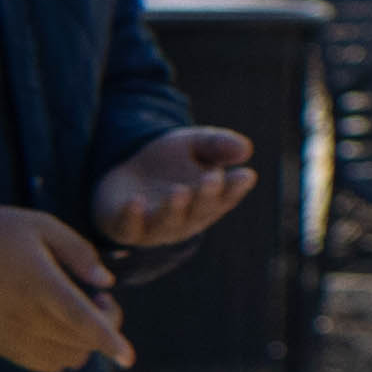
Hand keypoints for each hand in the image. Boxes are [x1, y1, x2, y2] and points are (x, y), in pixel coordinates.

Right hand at [0, 206, 133, 371]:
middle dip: (103, 328)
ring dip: (83, 343)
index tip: (129, 356)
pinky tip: (58, 329)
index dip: (109, 340)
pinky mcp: (2, 346)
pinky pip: (43, 365)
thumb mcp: (41, 226)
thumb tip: (105, 281)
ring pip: (65, 358)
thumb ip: (78, 252)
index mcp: (41, 284)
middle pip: (81, 343)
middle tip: (98, 300)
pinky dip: (61, 354)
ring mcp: (14, 336)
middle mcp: (28, 317)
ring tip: (76, 314)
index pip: (83, 321)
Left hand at [95, 124, 260, 247]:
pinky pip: (129, 227)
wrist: (127, 170)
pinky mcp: (125, 227)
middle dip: (205, 196)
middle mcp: (185, 219)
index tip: (246, 175)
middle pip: (198, 211)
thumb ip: (218, 144)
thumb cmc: (170, 161)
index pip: (226, 197)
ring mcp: (155, 227)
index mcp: (208, 202)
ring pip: (166, 223)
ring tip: (179, 192)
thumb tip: (246, 149)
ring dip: (173, 209)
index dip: (236, 188)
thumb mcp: (194, 144)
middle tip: (212, 178)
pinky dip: (132, 216)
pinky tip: (136, 201)